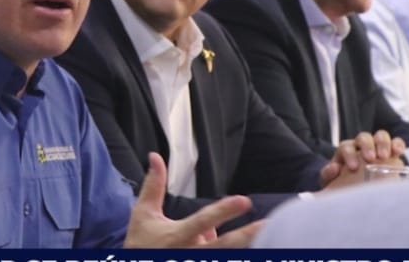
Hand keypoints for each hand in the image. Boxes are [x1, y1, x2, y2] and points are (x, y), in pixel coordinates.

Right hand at [123, 153, 262, 247]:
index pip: (204, 221)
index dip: (224, 211)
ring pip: (226, 256)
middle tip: (267, 225)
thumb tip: (155, 157)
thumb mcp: (143, 214)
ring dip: (246, 248)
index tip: (244, 201)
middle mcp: (190, 253)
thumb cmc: (140, 244)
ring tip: (268, 239)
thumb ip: (154, 185)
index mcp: (178, 235)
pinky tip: (248, 248)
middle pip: (224, 245)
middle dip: (247, 236)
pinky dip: (234, 254)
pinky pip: (221, 260)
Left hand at [319, 130, 405, 188]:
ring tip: (385, 156)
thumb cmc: (343, 184)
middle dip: (367, 146)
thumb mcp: (332, 181)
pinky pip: (396, 142)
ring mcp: (377, 146)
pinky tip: (398, 151)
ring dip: (383, 144)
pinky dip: (397, 144)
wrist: (357, 188)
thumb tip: (334, 169)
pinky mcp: (391, 151)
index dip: (350, 155)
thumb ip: (328, 175)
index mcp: (346, 151)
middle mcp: (361, 145)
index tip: (354, 167)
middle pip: (364, 138)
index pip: (346, 147)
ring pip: (380, 136)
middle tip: (370, 158)